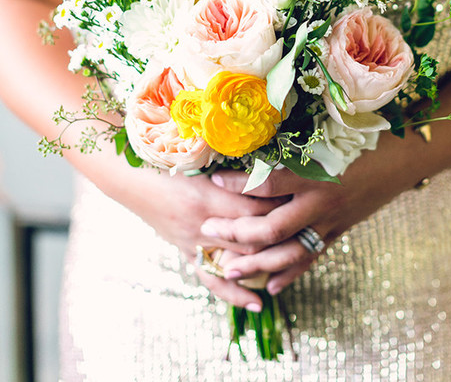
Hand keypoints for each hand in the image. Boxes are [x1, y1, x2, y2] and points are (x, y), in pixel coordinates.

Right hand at [108, 165, 288, 309]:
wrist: (131, 179)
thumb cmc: (166, 162)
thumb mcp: (200, 161)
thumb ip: (232, 171)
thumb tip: (267, 171)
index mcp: (207, 195)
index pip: (253, 205)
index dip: (279, 203)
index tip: (301, 200)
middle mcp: (201, 223)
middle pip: (250, 235)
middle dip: (279, 234)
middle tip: (306, 231)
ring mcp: (192, 241)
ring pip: (236, 260)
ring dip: (263, 265)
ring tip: (290, 271)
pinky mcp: (186, 251)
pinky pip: (212, 278)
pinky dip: (234, 292)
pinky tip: (256, 302)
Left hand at [199, 151, 392, 295]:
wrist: (402, 159)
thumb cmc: (362, 138)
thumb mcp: (326, 136)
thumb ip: (293, 145)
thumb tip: (253, 142)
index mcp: (315, 174)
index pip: (267, 183)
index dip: (238, 183)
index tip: (213, 178)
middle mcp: (321, 203)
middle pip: (271, 228)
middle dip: (236, 233)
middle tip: (208, 231)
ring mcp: (330, 222)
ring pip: (288, 252)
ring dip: (256, 263)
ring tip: (227, 269)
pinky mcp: (338, 233)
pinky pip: (309, 258)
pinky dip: (289, 274)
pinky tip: (268, 287)